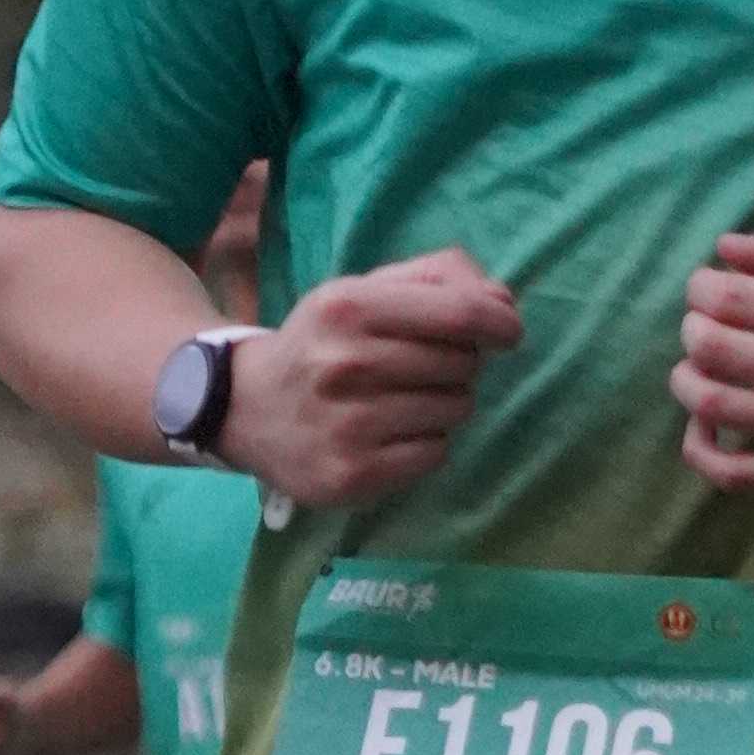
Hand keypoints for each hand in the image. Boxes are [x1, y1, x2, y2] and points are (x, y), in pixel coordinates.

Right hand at [232, 250, 521, 506]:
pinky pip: (436, 453)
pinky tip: (389, 434)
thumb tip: (502, 302)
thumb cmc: (323, 343)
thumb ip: (435, 279)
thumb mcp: (363, 291)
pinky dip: (425, 444)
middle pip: (462, 363)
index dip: (499, 321)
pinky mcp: (353, 475)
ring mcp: (347, 424)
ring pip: (455, 409)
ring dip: (443, 404)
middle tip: (419, 369)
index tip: (507, 331)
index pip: (458, 312)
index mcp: (348, 307)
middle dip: (458, 363)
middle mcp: (344, 364)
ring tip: (399, 401)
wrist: (246, 410)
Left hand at [673, 233, 753, 503]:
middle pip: (710, 347)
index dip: (700, 290)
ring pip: (711, 403)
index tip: (707, 290)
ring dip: (686, 380)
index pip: (729, 298)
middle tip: (701, 327)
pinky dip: (699, 445)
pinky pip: (729, 471)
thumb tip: (723, 248)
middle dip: (690, 329)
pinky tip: (705, 424)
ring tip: (698, 369)